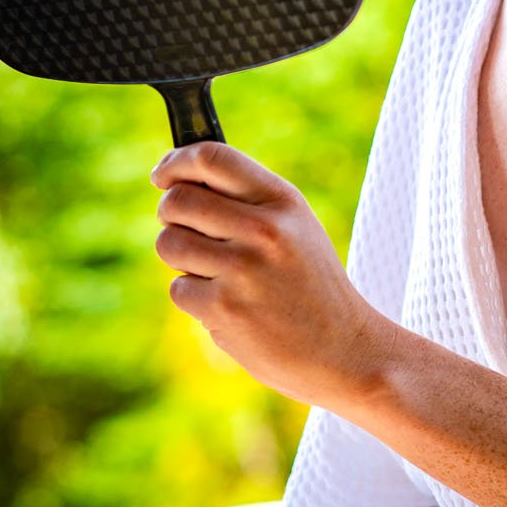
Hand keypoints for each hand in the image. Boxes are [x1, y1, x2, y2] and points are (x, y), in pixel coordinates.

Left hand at [151, 140, 391, 408]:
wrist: (343, 349)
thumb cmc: (310, 283)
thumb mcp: (295, 227)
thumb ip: (246, 200)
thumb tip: (179, 179)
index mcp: (283, 200)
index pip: (214, 157)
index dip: (178, 161)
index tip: (163, 174)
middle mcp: (264, 229)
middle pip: (178, 200)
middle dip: (170, 213)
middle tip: (183, 227)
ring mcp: (242, 270)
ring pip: (168, 243)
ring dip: (179, 257)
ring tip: (213, 270)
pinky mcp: (224, 309)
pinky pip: (179, 287)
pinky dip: (194, 296)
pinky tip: (228, 305)